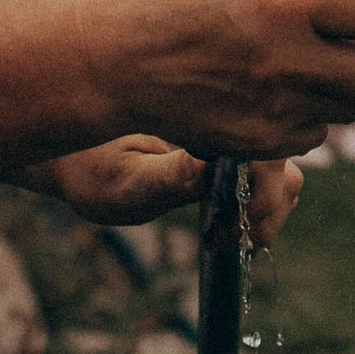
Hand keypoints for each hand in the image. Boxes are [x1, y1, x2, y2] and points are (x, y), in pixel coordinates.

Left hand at [40, 138, 303, 247]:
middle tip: (222, 240)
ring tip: (219, 236)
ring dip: (264, 210)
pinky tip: (219, 227)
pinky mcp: (228, 154)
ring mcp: (229, 136)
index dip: (263, 193)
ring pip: (281, 170)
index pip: (264, 148)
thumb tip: (207, 171)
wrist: (71, 157)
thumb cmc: (88, 166)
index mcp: (203, 113)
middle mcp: (223, 119)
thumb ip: (164, 178)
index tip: (235, 230)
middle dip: (267, 207)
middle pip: (282, 160)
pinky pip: (266, 176)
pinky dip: (255, 207)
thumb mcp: (118, 179)